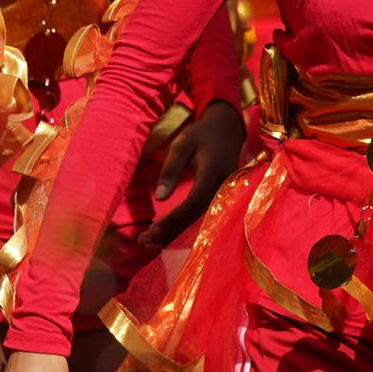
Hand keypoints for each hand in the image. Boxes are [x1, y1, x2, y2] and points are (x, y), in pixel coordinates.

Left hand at [143, 99, 245, 248]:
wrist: (227, 129)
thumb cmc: (202, 134)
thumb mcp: (183, 144)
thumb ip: (171, 170)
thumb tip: (160, 198)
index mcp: (214, 173)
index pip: (192, 204)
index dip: (172, 220)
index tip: (151, 231)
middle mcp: (224, 189)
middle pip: (196, 219)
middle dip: (170, 233)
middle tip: (144, 242)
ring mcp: (227, 196)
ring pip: (200, 222)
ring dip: (176, 234)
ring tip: (150, 243)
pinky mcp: (223, 200)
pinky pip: (204, 217)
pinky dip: (185, 227)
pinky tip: (167, 235)